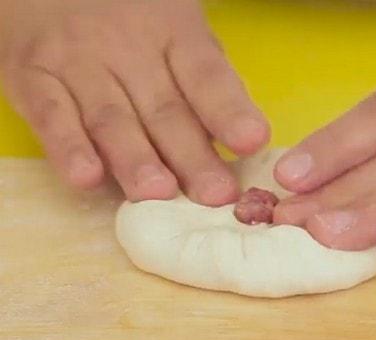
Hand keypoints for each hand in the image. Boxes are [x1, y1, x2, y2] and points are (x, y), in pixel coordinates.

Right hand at [0, 0, 268, 204]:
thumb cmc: (130, 14)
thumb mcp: (176, 30)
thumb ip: (202, 79)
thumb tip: (235, 141)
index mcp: (175, 34)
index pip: (206, 76)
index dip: (228, 111)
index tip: (252, 142)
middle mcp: (128, 49)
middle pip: (165, 109)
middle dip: (192, 156)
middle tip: (215, 194)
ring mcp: (78, 63)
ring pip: (112, 119)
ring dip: (136, 159)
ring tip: (158, 193)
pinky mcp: (32, 77)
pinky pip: (51, 115)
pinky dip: (68, 148)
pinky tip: (87, 177)